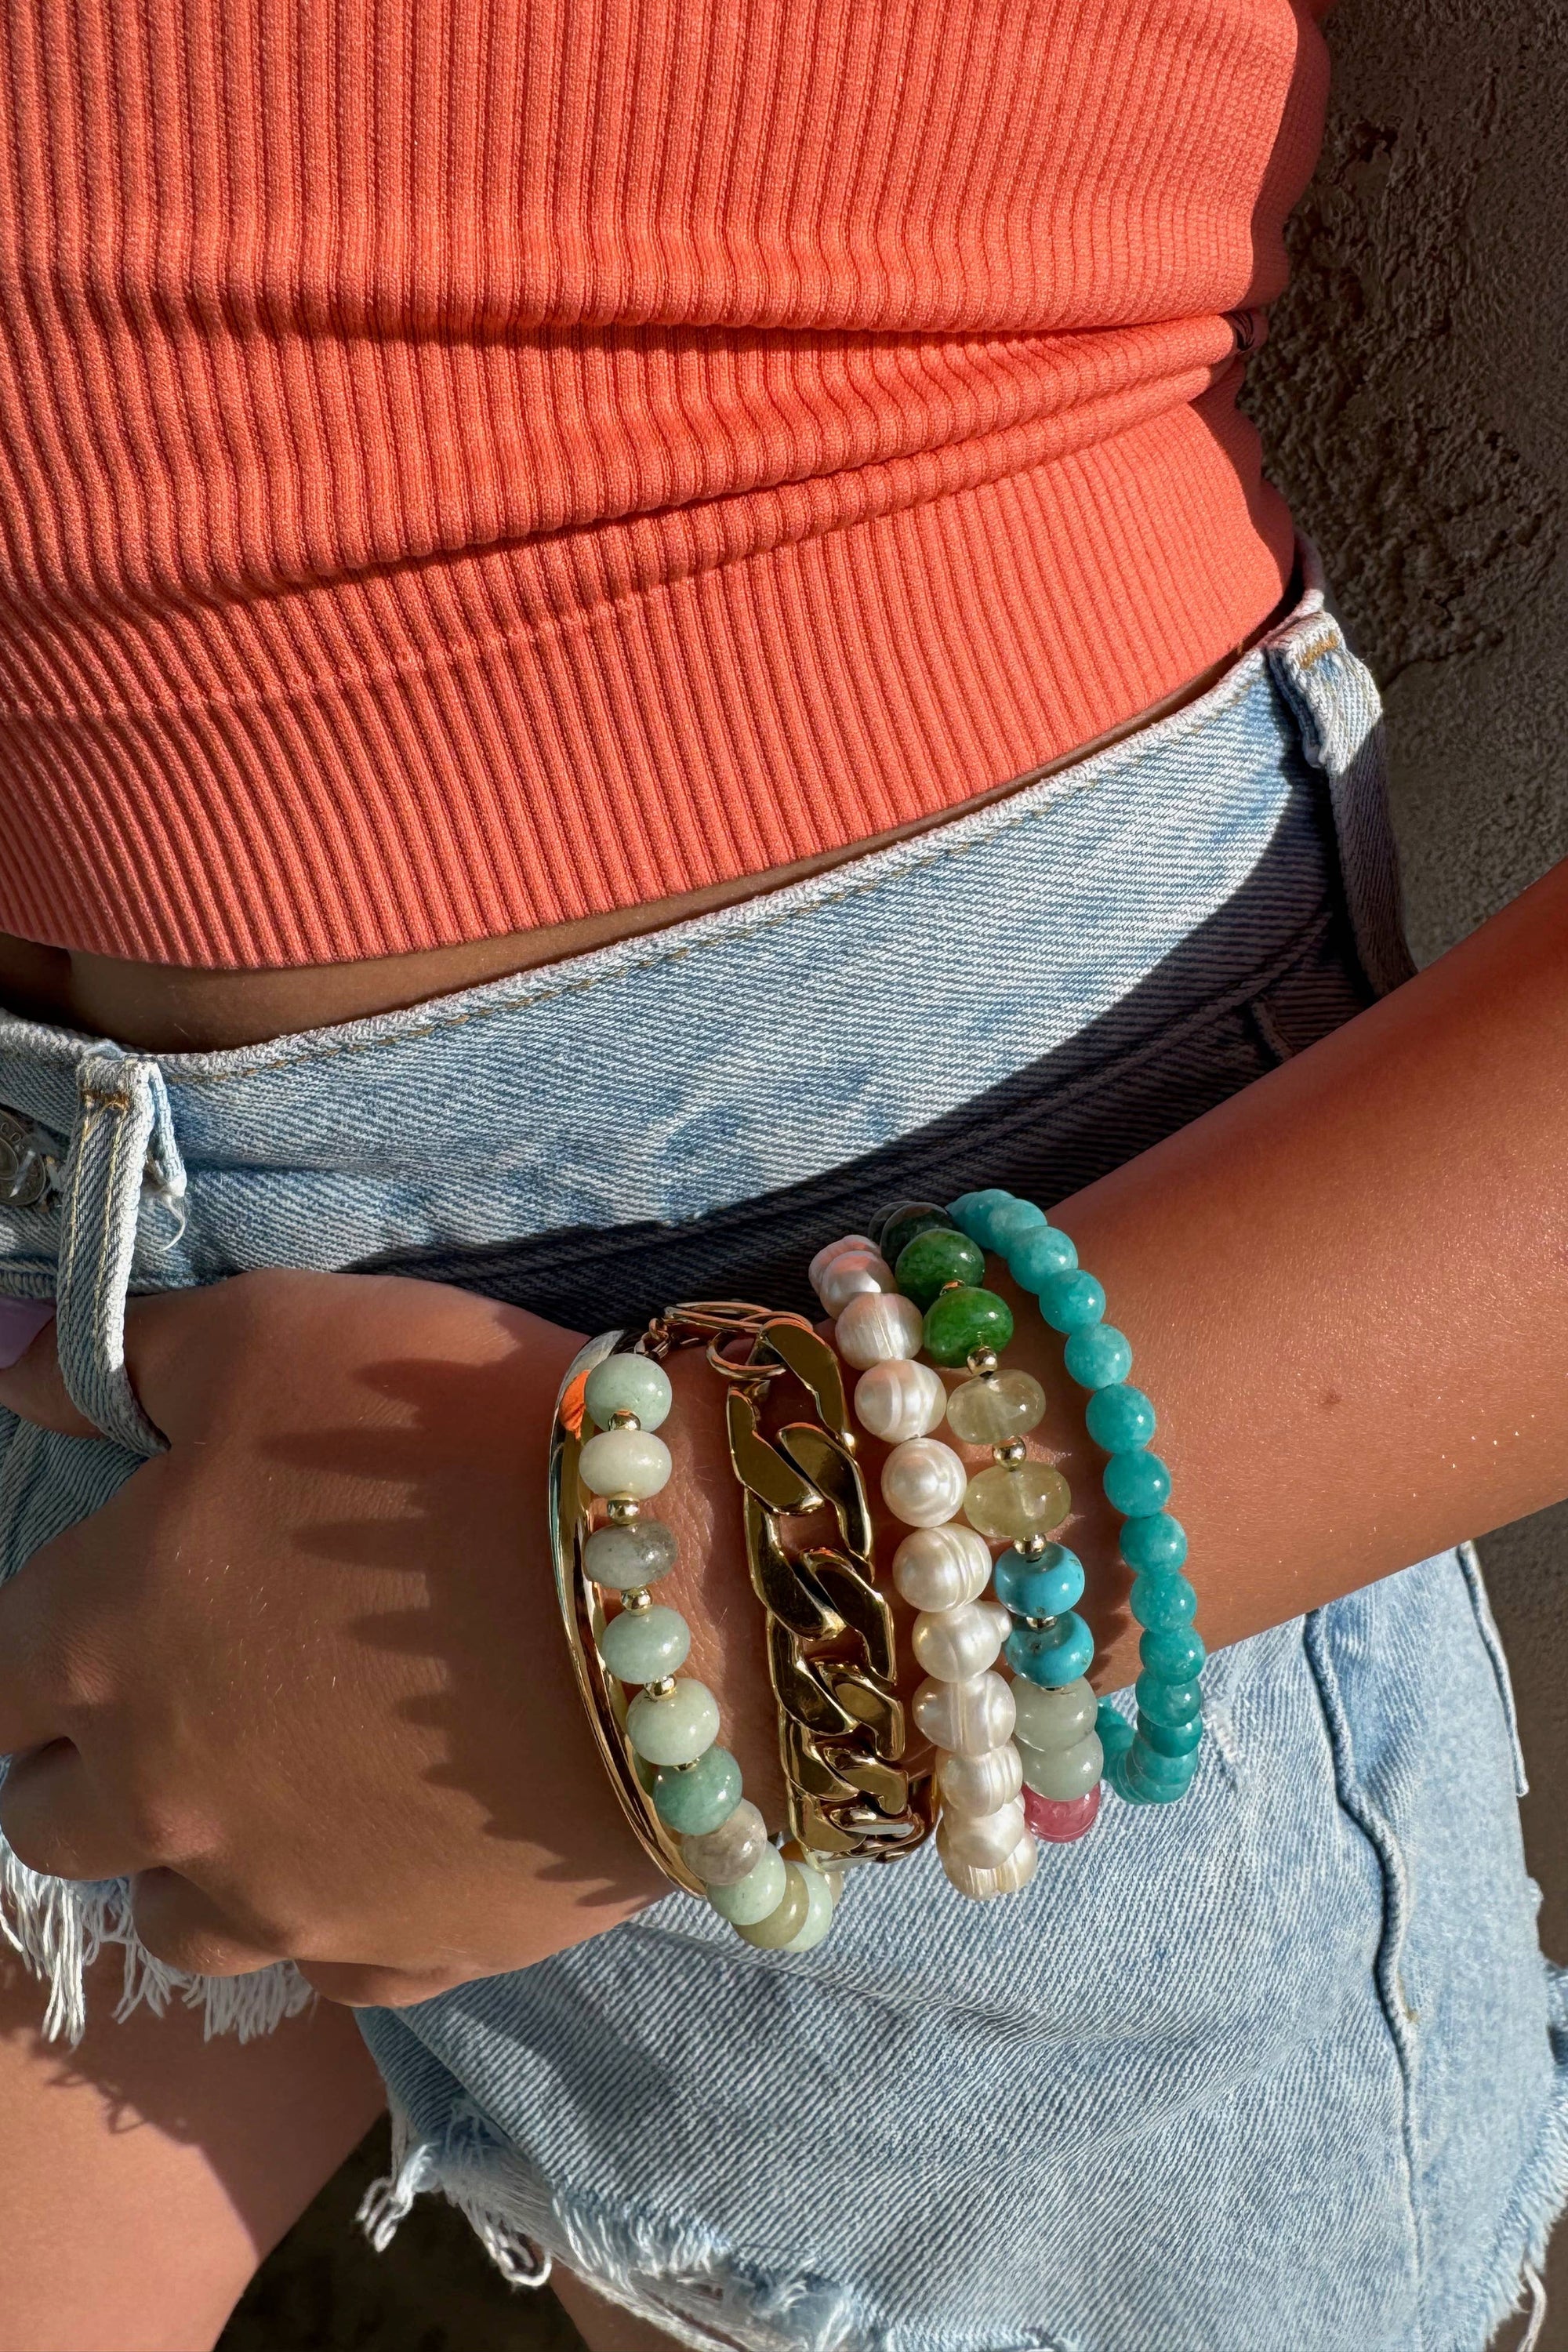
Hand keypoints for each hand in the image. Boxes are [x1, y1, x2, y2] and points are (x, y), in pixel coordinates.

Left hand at [0, 1270, 758, 2006]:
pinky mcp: (410, 1953)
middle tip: (187, 1692)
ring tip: (280, 1780)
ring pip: (176, 1921)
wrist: (673, 1585)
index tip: (104, 1613)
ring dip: (198, 1856)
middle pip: (55, 1823)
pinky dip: (337, 1907)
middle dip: (92, 1762)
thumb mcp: (274, 1335)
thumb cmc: (451, 1436)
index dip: (39, 1647)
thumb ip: (118, 1354)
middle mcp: (163, 1797)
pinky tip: (391, 1836)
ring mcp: (286, 1897)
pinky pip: (326, 1965)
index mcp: (105, 1641)